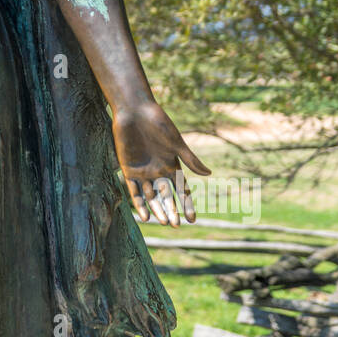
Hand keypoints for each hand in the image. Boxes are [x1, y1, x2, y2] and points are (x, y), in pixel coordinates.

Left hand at [112, 99, 209, 225]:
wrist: (134, 111)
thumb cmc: (158, 123)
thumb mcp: (176, 143)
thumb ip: (190, 160)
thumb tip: (209, 174)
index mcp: (172, 166)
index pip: (181, 190)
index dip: (187, 204)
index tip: (192, 220)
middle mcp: (158, 172)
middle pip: (166, 197)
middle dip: (172, 211)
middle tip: (176, 225)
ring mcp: (143, 172)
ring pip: (151, 197)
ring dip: (157, 210)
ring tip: (163, 222)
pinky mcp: (128, 170)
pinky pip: (134, 191)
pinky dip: (139, 204)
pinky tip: (145, 216)